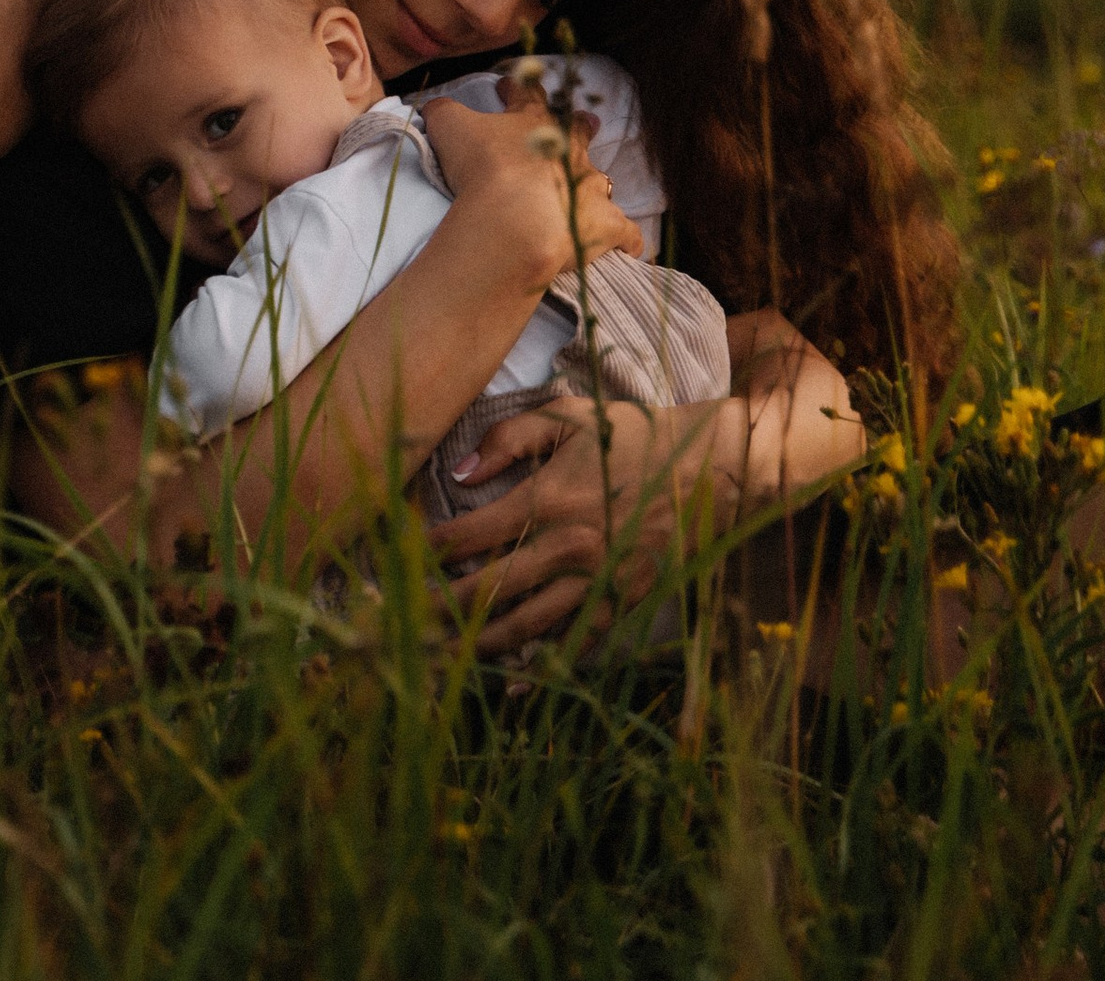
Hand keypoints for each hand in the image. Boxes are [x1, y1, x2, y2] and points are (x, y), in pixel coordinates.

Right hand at [415, 97, 643, 283]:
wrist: (514, 217)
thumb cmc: (482, 167)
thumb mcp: (449, 126)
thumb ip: (443, 111)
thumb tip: (438, 106)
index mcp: (534, 120)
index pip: (527, 94)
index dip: (516, 89)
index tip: (507, 88)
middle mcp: (570, 149)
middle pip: (580, 130)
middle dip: (580, 125)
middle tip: (583, 122)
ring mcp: (591, 187)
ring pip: (601, 180)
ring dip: (595, 183)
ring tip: (593, 190)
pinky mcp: (606, 225)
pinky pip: (625, 232)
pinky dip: (627, 239)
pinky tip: (631, 246)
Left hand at [430, 395, 740, 654]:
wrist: (708, 468)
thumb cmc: (630, 437)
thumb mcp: (567, 419)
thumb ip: (507, 440)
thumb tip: (458, 472)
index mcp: (545, 499)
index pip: (470, 533)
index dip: (428, 549)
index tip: (397, 559)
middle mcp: (566, 547)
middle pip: (488, 588)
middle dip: (441, 609)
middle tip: (404, 622)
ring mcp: (596, 581)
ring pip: (526, 625)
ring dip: (480, 645)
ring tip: (441, 656)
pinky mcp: (621, 603)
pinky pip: (575, 644)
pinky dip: (542, 668)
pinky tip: (512, 685)